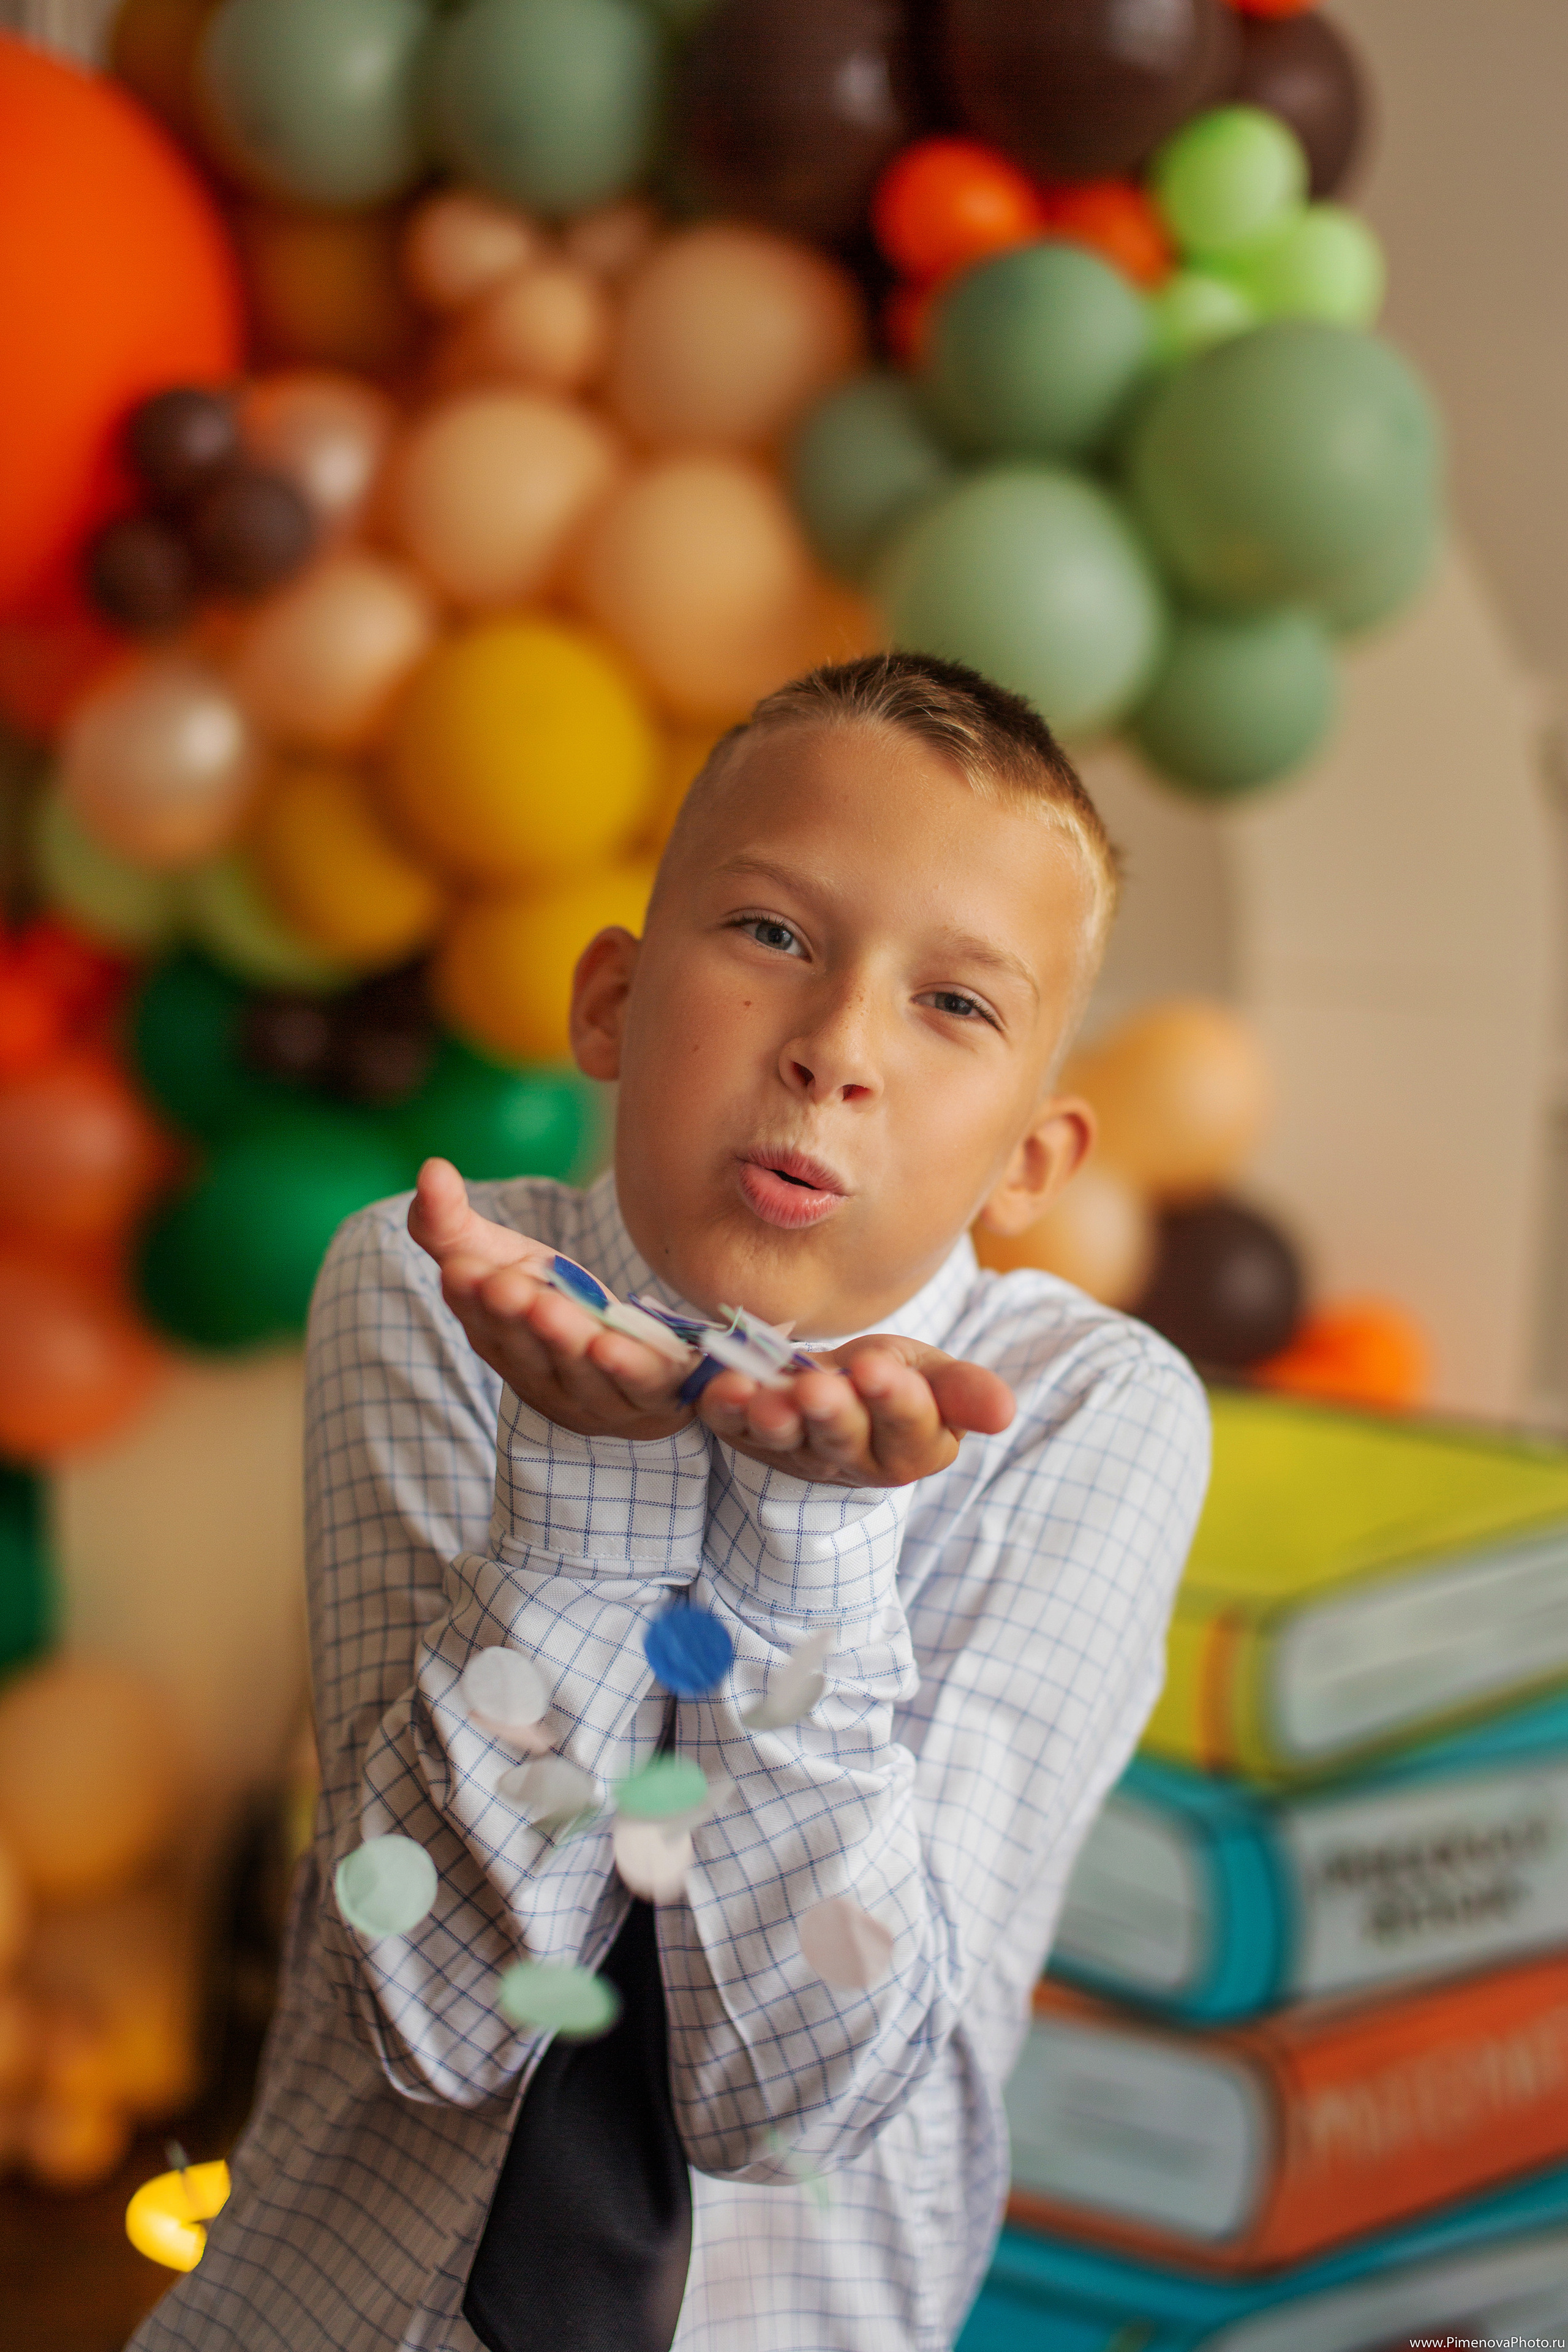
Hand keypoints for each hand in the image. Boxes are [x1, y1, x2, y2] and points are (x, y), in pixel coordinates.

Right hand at [407, 1159, 696, 1441]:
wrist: (634, 1366)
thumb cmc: (558, 1305)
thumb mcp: (504, 1259)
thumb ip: (454, 1225)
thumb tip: (430, 1168)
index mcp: (499, 1341)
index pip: (480, 1319)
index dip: (470, 1297)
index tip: (459, 1268)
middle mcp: (539, 1376)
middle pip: (525, 1346)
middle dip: (512, 1317)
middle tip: (502, 1285)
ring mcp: (594, 1393)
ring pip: (578, 1369)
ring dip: (562, 1339)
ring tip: (548, 1307)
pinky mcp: (650, 1392)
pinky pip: (638, 1382)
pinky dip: (626, 1366)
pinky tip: (610, 1345)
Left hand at [698, 1336, 1014, 1488]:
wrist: (833, 1386)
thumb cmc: (891, 1378)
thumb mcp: (934, 1375)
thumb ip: (965, 1392)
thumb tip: (1005, 1412)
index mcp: (913, 1446)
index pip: (910, 1427)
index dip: (895, 1401)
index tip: (879, 1370)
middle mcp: (852, 1459)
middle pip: (844, 1440)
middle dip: (830, 1414)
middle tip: (816, 1390)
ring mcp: (796, 1451)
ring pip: (786, 1440)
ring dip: (773, 1419)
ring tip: (766, 1399)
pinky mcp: (747, 1435)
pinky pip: (731, 1425)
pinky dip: (723, 1406)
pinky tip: (719, 1385)